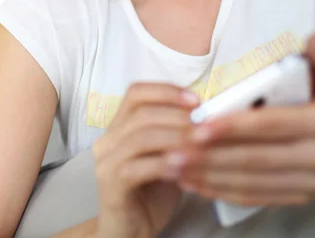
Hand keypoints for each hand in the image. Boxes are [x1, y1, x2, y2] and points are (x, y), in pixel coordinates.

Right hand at [93, 82, 198, 237]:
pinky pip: (138, 167)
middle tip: (204, 125)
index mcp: (119, 126)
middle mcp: (108, 139)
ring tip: (199, 143)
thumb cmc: (151, 192)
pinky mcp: (111, 184)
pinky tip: (184, 167)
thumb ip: (176, 134)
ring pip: (141, 136)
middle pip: (141, 112)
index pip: (136, 93)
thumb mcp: (166, 154)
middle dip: (177, 115)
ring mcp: (106, 161)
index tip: (195, 100)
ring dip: (175, 137)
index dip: (166, 91)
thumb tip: (207, 116)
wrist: (129, 231)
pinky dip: (165, 164)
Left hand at [168, 34, 314, 207]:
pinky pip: (258, 197)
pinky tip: (197, 182)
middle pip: (257, 158)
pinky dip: (224, 191)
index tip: (200, 126)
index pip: (273, 124)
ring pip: (253, 182)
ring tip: (177, 167)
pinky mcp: (300, 195)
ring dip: (210, 176)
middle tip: (176, 151)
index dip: (235, 126)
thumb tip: (309, 40)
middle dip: (211, 156)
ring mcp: (311, 181)